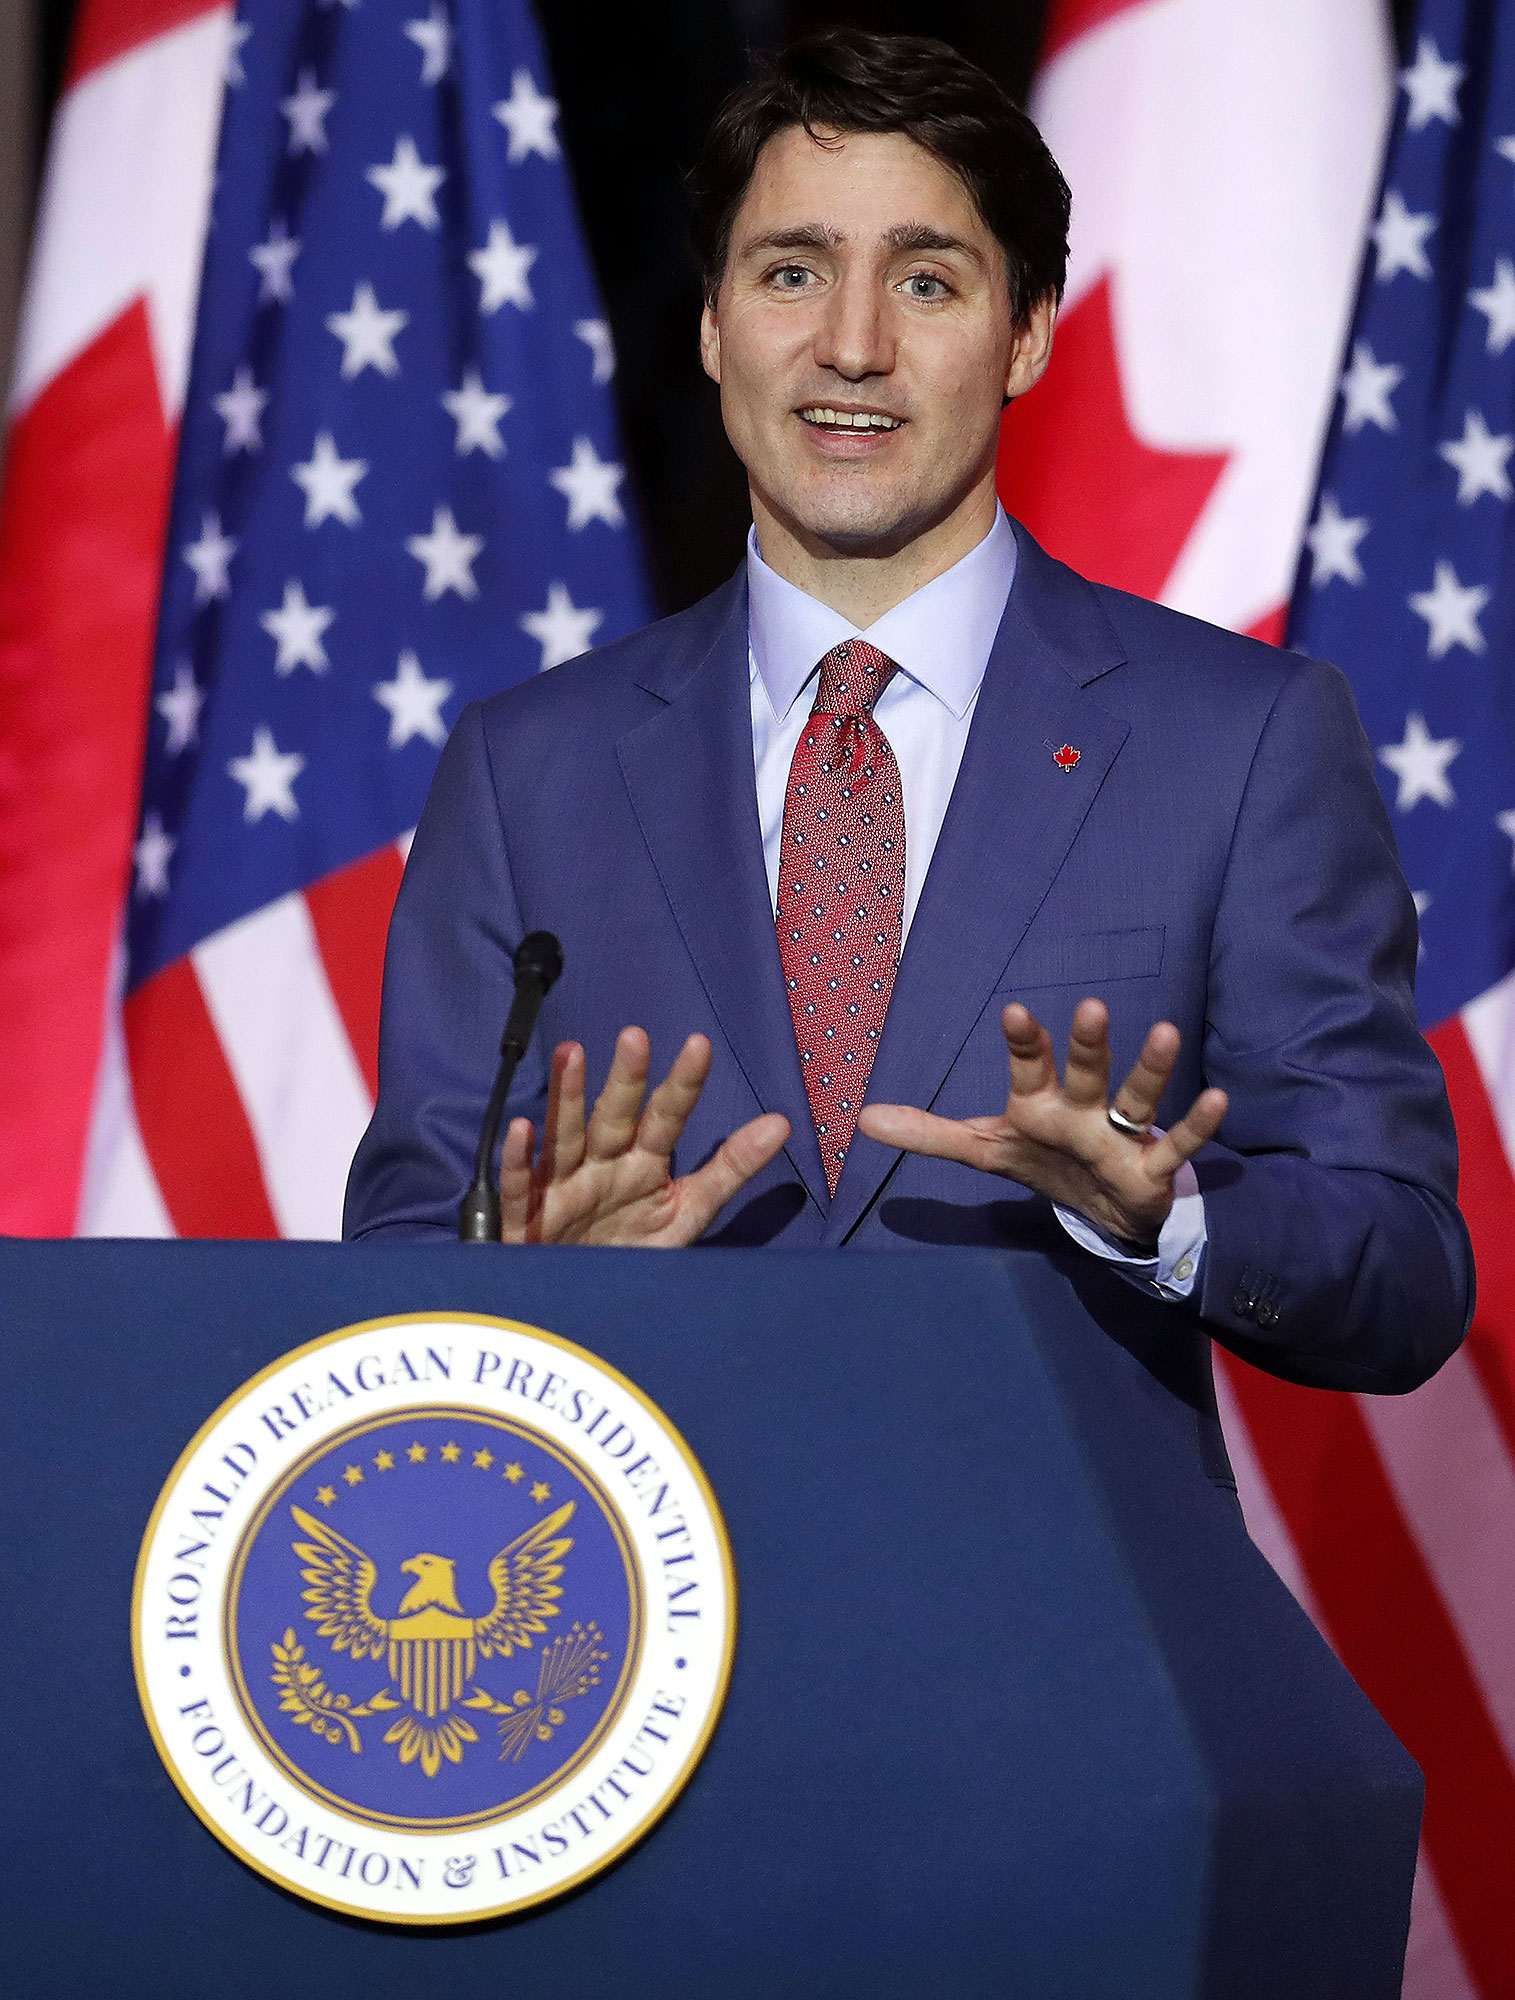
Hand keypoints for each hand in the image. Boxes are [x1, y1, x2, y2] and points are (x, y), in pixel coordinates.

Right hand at [498, 1026, 789, 1245]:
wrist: (578, 1303)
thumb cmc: (630, 1249)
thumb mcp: (687, 1212)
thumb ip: (729, 1168)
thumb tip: (782, 1122)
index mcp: (642, 1164)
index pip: (668, 1117)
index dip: (683, 1085)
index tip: (700, 1045)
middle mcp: (602, 1166)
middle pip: (615, 1117)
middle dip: (625, 1081)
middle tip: (635, 1038)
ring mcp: (562, 1187)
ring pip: (565, 1136)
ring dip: (566, 1098)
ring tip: (572, 1054)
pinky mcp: (526, 1215)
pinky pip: (520, 1184)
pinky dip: (519, 1158)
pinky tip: (523, 1128)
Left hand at [856, 997, 1226, 1247]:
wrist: (1100, 1210)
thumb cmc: (1044, 1161)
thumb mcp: (984, 1149)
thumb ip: (928, 1134)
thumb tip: (861, 1119)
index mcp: (1040, 1102)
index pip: (1030, 1065)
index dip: (1025, 1041)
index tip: (1016, 1012)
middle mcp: (1082, 1109)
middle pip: (1086, 1070)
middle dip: (1089, 1043)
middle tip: (1092, 1007)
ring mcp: (1120, 1134)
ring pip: (1137, 1096)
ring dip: (1152, 1069)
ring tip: (1166, 1032)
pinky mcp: (1150, 1168)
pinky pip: (1177, 1145)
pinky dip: (1196, 1126)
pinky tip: (1218, 1100)